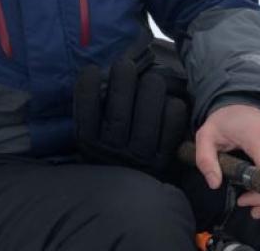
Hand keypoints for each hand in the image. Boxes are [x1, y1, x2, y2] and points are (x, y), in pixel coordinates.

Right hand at [74, 58, 189, 175]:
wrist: (128, 193)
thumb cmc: (108, 149)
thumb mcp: (91, 135)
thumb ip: (91, 110)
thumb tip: (95, 73)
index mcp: (89, 142)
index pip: (85, 110)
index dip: (88, 86)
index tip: (92, 70)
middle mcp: (112, 151)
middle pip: (119, 112)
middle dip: (124, 80)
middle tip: (125, 65)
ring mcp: (138, 156)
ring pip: (146, 116)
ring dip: (151, 89)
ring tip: (151, 78)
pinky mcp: (162, 159)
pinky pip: (171, 127)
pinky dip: (173, 109)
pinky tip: (169, 99)